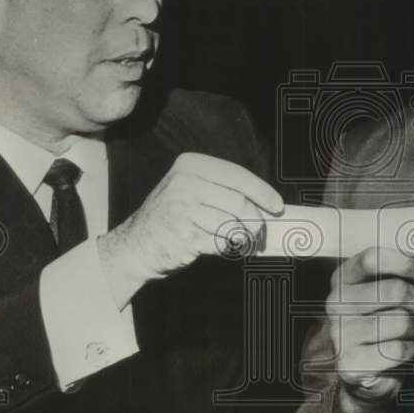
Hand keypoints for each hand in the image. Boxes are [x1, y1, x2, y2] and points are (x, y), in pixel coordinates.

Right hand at [97, 153, 282, 301]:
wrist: (136, 245)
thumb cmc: (173, 218)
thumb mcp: (193, 191)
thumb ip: (224, 191)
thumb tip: (267, 204)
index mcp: (190, 164)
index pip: (237, 175)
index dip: (262, 191)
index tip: (277, 206)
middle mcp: (184, 181)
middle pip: (239, 202)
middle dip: (255, 220)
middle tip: (259, 231)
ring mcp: (182, 207)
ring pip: (232, 223)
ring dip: (241, 236)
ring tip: (237, 239)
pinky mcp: (183, 234)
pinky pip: (220, 242)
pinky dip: (224, 247)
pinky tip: (214, 245)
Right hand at [327, 247, 413, 412]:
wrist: (362, 371)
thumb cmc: (380, 323)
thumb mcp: (383, 293)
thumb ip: (399, 274)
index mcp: (344, 279)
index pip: (371, 259)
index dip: (403, 261)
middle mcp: (336, 303)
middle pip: (394, 290)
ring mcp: (340, 334)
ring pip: (400, 321)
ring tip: (413, 332)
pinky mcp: (349, 363)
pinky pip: (396, 350)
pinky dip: (410, 350)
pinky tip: (404, 350)